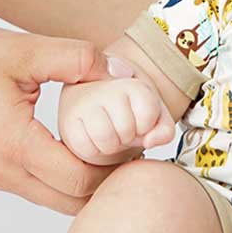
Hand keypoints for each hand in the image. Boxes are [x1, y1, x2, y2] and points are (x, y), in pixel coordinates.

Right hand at [0, 25, 130, 213]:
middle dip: (109, 182)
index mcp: (15, 147)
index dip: (118, 165)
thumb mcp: (23, 49)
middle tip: (133, 149)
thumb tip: (122, 75)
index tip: (140, 142)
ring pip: (56, 200)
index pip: (83, 180)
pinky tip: (78, 145)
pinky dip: (64, 176)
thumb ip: (78, 59)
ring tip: (110, 146)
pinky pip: (38, 188)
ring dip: (87, 182)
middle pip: (74, 203)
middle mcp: (4, 173)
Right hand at [58, 76, 175, 164]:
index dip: (146, 125)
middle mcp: (104, 88)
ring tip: (109, 132)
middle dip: (128, 136)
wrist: (94, 100)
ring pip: (107, 141)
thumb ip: (164, 130)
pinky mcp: (66, 122)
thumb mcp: (155, 116)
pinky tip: (94, 137)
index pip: (147, 116)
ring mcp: (81, 104)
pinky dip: (94, 150)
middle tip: (120, 126)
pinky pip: (86, 148)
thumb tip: (150, 141)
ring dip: (111, 145)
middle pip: (127, 131)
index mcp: (130, 82)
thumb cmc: (127, 109)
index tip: (138, 117)